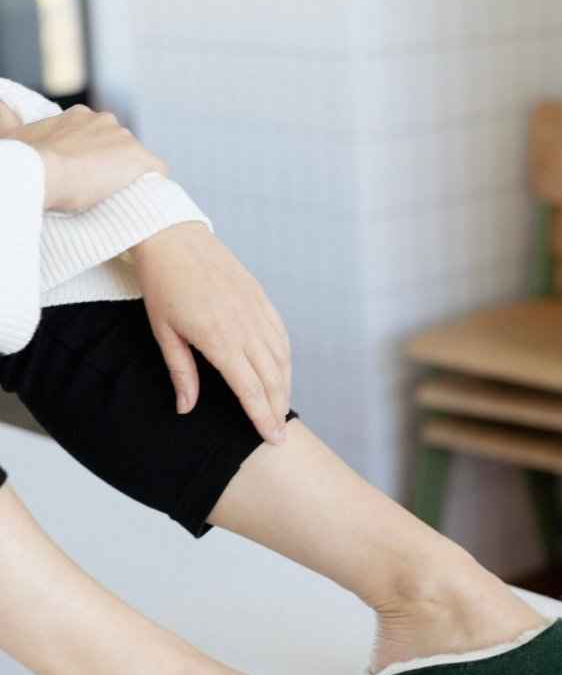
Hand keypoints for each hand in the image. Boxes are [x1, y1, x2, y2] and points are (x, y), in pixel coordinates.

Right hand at [0, 101, 166, 210]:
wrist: (43, 172)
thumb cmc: (26, 158)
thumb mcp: (17, 136)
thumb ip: (13, 125)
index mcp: (80, 115)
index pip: (97, 135)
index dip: (94, 156)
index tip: (87, 172)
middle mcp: (106, 120)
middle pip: (119, 145)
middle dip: (113, 165)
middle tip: (102, 189)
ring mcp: (124, 138)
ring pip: (137, 159)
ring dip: (131, 175)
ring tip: (121, 198)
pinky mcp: (140, 159)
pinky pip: (157, 171)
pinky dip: (153, 184)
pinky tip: (146, 198)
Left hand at [129, 223, 291, 445]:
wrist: (172, 236)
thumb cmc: (162, 284)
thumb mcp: (163, 332)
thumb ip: (181, 372)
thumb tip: (187, 408)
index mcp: (219, 338)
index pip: (250, 389)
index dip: (262, 417)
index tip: (271, 438)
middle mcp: (244, 326)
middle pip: (272, 378)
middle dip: (278, 409)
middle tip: (280, 433)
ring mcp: (256, 310)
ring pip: (281, 358)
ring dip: (284, 386)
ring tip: (281, 408)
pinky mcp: (260, 297)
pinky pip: (281, 334)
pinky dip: (285, 358)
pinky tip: (282, 372)